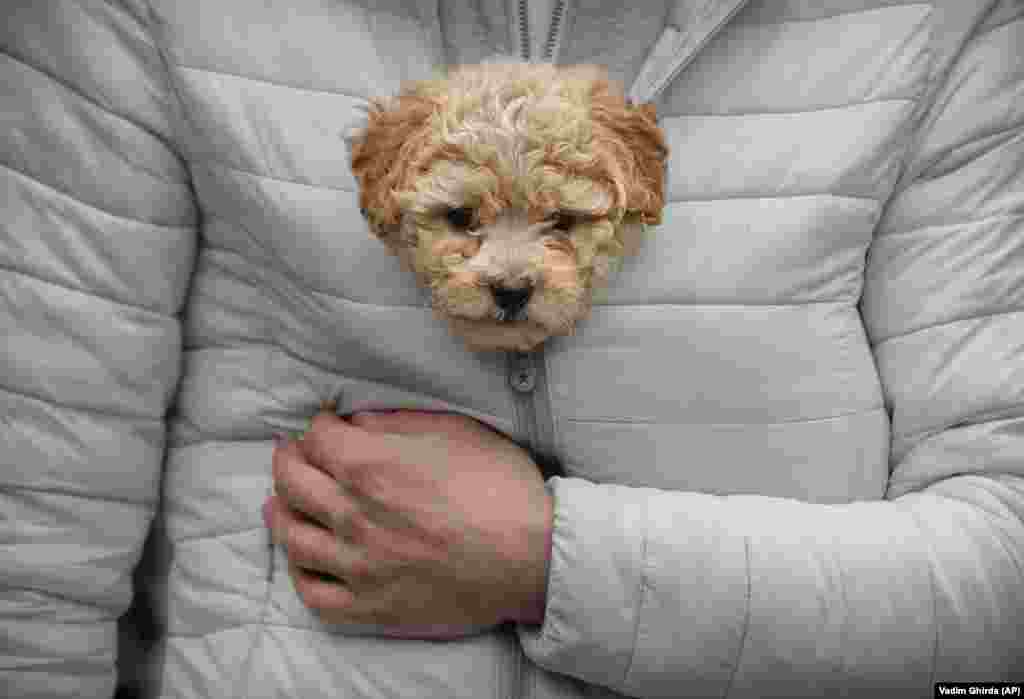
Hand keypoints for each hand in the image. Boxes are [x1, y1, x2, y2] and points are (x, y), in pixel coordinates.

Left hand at [265, 408, 553, 638]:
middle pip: (292, 482)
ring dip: (281, 512)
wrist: (533, 555)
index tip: (324, 425)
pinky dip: (300, 572)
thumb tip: (355, 424)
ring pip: (293, 537)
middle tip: (293, 454)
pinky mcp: (372, 605)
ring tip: (282, 502)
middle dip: (288, 460)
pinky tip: (304, 557)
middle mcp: (353, 515)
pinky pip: (315, 593)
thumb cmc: (499, 487)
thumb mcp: (454, 432)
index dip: (317, 424)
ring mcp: (359, 565)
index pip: (316, 437)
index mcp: (371, 466)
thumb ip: (396, 424)